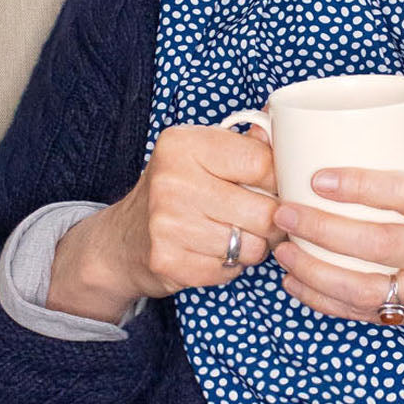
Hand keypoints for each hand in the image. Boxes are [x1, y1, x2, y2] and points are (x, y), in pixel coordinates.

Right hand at [47, 124, 281, 322]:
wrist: (121, 240)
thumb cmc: (175, 190)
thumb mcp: (201, 154)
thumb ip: (244, 144)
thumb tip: (282, 133)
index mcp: (184, 144)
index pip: (262, 163)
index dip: (279, 180)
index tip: (276, 188)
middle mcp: (173, 181)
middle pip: (265, 211)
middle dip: (273, 221)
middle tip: (263, 219)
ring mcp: (168, 224)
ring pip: (253, 246)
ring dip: (253, 246)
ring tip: (235, 234)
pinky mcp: (169, 261)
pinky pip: (230, 270)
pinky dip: (230, 265)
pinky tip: (213, 251)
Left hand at [271, 119, 403, 364]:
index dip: (358, 186)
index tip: (318, 176)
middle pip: (373, 244)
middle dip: (319, 229)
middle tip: (283, 209)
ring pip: (362, 290)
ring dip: (314, 272)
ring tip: (282, 250)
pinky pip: (367, 314)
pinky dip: (327, 302)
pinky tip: (298, 284)